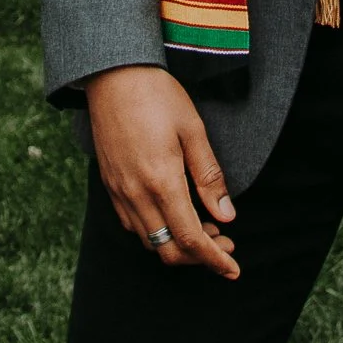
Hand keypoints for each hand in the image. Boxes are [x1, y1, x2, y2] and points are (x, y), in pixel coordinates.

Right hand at [84, 66, 239, 277]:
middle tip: (225, 246)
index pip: (190, 239)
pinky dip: (155, 231)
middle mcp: (136, 194)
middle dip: (199, 257)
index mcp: (161, 181)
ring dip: (177, 244)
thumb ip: (209, 176)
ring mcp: (118, 191)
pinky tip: (173, 214)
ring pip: (148, 240)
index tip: (233, 269)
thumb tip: (226, 216)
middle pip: (168, 249)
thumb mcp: (193, 129)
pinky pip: (132, 224)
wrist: (112, 73)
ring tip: (204, 228)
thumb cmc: (158, 95)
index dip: (214, 260)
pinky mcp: (109, 184)